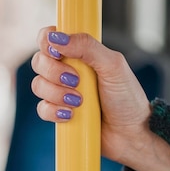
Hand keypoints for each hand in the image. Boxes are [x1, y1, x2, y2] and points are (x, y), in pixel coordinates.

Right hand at [31, 26, 151, 164]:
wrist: (131, 133)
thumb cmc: (127, 98)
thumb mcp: (113, 66)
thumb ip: (88, 47)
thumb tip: (58, 38)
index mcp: (80, 53)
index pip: (50, 37)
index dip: (47, 41)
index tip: (57, 51)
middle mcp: (67, 70)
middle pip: (39, 61)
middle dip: (54, 71)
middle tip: (76, 81)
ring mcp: (61, 93)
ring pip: (38, 85)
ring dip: (56, 93)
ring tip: (80, 102)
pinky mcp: (58, 114)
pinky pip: (42, 109)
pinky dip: (54, 111)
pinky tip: (71, 115)